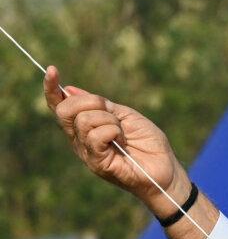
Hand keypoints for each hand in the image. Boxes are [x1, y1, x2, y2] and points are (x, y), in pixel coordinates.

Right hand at [43, 65, 187, 215]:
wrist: (166, 168)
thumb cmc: (148, 143)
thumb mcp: (125, 115)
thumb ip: (100, 105)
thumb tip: (69, 90)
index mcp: (85, 127)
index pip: (60, 106)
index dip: (52, 89)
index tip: (52, 70)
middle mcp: (80, 140)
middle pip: (65, 110)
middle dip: (90, 102)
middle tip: (112, 113)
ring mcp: (86, 152)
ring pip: (83, 121)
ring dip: (109, 121)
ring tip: (123, 134)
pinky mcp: (96, 162)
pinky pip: (95, 136)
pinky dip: (113, 132)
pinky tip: (122, 142)